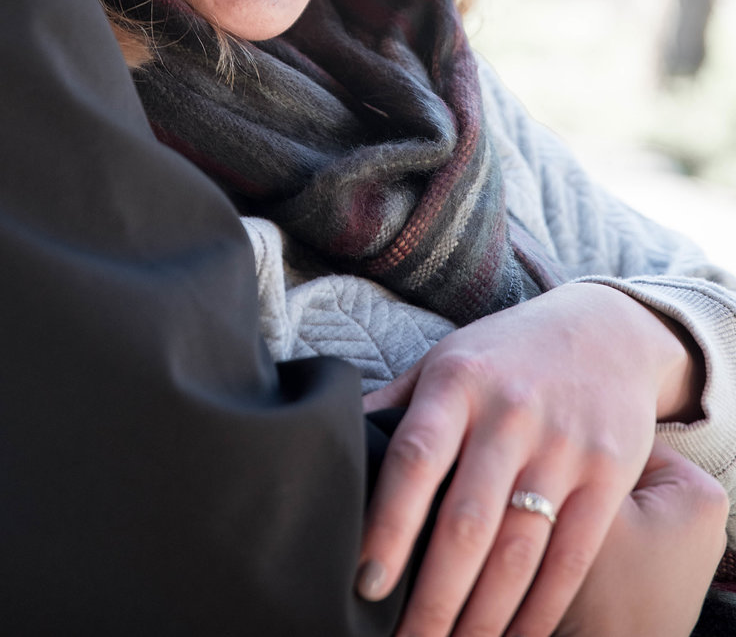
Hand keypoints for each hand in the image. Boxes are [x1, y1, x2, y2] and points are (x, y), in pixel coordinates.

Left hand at [357, 282, 702, 636]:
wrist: (607, 329)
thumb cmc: (504, 354)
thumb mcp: (445, 361)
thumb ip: (395, 405)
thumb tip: (330, 443)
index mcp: (457, 382)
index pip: (415, 458)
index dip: (389, 523)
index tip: (367, 582)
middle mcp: (509, 414)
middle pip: (467, 521)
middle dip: (434, 597)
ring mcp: (562, 446)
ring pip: (519, 550)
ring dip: (484, 617)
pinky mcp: (608, 473)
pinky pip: (572, 557)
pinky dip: (541, 610)